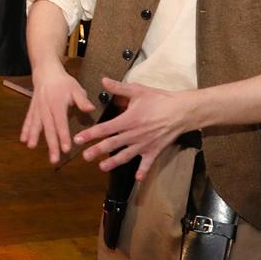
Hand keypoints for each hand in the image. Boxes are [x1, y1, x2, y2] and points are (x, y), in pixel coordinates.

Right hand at [19, 63, 94, 165]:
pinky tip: (23, 140)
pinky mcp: (32, 108)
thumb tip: (91, 109)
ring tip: (32, 147)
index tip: (66, 149)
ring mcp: (37, 107)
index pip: (61, 122)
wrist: (46, 71)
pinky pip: (28, 119)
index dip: (63, 135)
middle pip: (48, 126)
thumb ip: (82, 100)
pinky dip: (25, 130)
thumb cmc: (64, 82)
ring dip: (34, 136)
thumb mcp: (76, 88)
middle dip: (51, 143)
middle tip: (53, 158)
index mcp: (58, 102)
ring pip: (36, 124)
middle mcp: (46, 106)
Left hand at [72, 76, 203, 177]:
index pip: (105, 128)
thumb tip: (103, 80)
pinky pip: (147, 163)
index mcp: (128, 120)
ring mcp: (144, 144)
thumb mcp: (138, 90)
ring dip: (113, 162)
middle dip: (96, 151)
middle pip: (112, 145)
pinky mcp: (155, 150)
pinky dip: (143, 172)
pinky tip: (137, 179)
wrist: (182, 111)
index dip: (90, 134)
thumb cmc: (160, 99)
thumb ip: (119, 88)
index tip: (78, 139)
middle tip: (84, 157)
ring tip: (101, 168)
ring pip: (126, 156)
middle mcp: (134, 134)